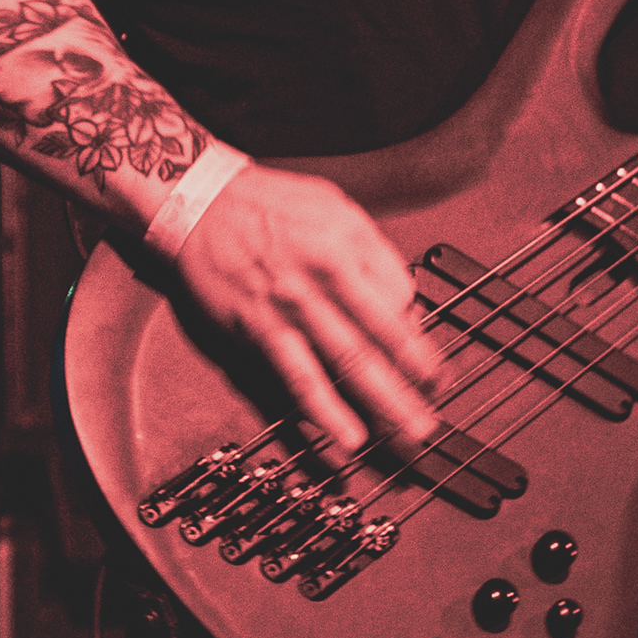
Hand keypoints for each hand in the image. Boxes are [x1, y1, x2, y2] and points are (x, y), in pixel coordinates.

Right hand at [162, 166, 447, 461]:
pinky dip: (324, 409)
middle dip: (416, 380)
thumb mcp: (333, 205)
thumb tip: (399, 294)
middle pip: (383, 337)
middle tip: (438, 410)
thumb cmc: (263, 203)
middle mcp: (324, 278)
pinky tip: (345, 434)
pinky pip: (298, 376)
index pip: (401, 298)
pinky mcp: (260, 329)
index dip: (418, 336)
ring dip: (384, 401)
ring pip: (349, 361)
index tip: (432, 367)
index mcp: (346, 245)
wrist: (198, 203)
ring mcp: (291, 306)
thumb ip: (369, 249)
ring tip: (408, 431)